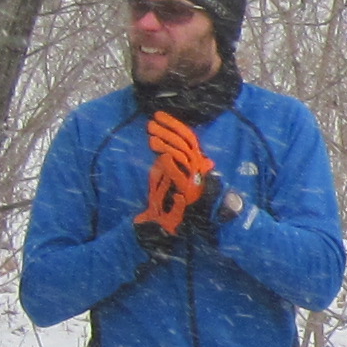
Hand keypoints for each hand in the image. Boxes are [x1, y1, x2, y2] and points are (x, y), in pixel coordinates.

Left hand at [137, 114, 213, 242]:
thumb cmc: (163, 205)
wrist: (166, 230)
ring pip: (183, 157)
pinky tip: (161, 157)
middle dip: (168, 131)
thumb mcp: (162, 180)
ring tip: (151, 137)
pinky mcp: (187, 196)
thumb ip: (164, 166)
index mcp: (192, 167)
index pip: (187, 139)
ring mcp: (193, 184)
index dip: (174, 126)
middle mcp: (196, 173)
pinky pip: (180, 178)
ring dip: (167, 145)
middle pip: (186, 145)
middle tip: (151, 124)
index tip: (159, 115)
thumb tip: (162, 148)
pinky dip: (172, 167)